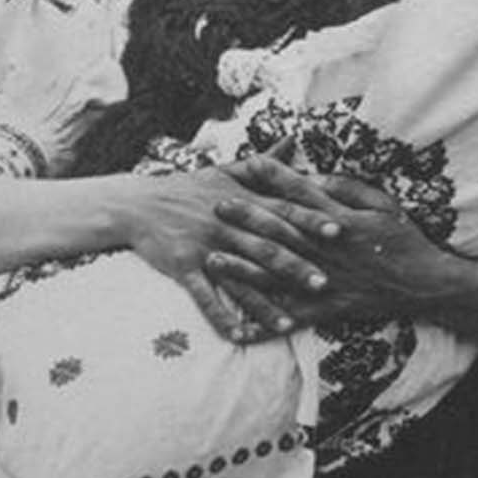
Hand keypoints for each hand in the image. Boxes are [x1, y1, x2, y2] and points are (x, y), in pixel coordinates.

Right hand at [116, 153, 332, 343]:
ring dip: (265, 303)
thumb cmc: (188, 189)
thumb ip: (262, 162)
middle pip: (266, 246)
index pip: (281, 209)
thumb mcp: (224, 170)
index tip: (338, 231)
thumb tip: (294, 140)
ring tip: (290, 324)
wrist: (138, 204)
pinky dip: (222, 318)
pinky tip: (241, 337)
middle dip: (296, 266)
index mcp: (240, 200)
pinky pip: (205, 298)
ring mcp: (204, 247)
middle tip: (325, 283)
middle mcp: (225, 223)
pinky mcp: (183, 268)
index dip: (310, 220)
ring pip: (241, 278)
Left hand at [206, 156, 448, 327]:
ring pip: (278, 275)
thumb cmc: (403, 239)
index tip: (250, 164)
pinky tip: (240, 328)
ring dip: (243, 269)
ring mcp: (324, 281)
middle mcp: (327, 250)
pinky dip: (266, 325)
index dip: (276, 177)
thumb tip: (314, 176)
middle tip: (216, 205)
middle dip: (247, 218)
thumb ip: (346, 188)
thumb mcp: (381, 203)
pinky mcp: (327, 308)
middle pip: (281, 231)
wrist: (424, 284)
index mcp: (340, 220)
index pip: (302, 194)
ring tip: (212, 261)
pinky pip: (291, 319)